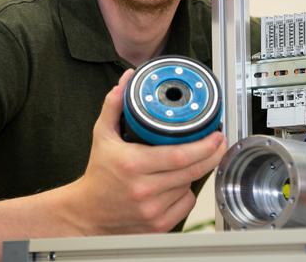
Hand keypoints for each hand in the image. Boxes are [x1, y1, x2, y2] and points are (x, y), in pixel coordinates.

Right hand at [64, 69, 226, 234]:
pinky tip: (177, 184)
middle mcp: (144, 189)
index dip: (204, 145)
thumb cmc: (98, 174)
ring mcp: (153, 210)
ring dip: (194, 172)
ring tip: (188, 161)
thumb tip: (126, 80)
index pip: (180, 155)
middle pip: (192, 171)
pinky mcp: (158, 225)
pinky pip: (185, 204)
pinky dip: (186, 192)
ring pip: (190, 186)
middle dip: (211, 155)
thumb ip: (114, 105)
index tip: (215, 134)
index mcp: (133, 164)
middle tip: (218, 142)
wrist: (86, 214)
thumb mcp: (102, 135)